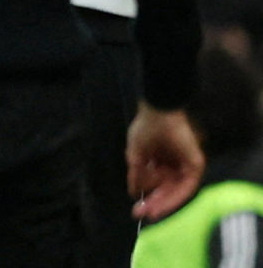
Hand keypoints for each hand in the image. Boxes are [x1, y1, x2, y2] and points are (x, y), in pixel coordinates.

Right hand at [126, 100, 204, 220]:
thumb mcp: (135, 154)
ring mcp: (185, 166)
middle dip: (154, 203)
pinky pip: (187, 187)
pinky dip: (175, 197)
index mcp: (160, 161)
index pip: (156, 184)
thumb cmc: (145, 130)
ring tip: (150, 211)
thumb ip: (136, 174)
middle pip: (166, 190)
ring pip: (176, 191)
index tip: (137, 209)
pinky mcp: (195, 166)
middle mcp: (174, 166)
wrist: (158, 113)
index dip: (147, 196)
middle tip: (142, 214)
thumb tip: (133, 192)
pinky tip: (163, 203)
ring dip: (163, 203)